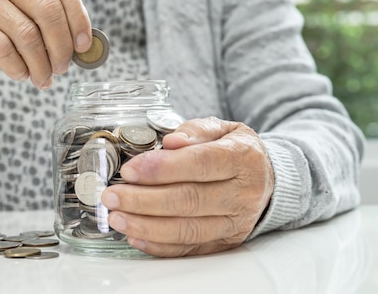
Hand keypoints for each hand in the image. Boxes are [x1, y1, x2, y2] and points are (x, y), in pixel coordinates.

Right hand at [0, 0, 91, 88]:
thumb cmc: (1, 27)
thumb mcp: (29, 17)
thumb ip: (54, 25)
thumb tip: (86, 49)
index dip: (78, 17)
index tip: (83, 46)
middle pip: (48, 10)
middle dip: (61, 46)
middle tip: (62, 69)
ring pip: (26, 34)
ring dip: (40, 64)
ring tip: (42, 79)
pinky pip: (3, 49)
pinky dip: (18, 68)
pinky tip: (20, 74)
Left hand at [101, 116, 273, 256]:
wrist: (265, 178)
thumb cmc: (235, 150)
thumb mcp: (221, 128)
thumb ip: (195, 131)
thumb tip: (170, 141)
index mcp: (242, 158)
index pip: (200, 164)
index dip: (162, 168)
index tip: (130, 170)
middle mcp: (242, 193)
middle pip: (189, 200)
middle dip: (144, 200)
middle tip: (112, 196)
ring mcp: (235, 222)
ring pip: (188, 229)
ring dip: (147, 226)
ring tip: (117, 218)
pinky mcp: (225, 242)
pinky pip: (190, 248)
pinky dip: (160, 245)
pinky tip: (136, 236)